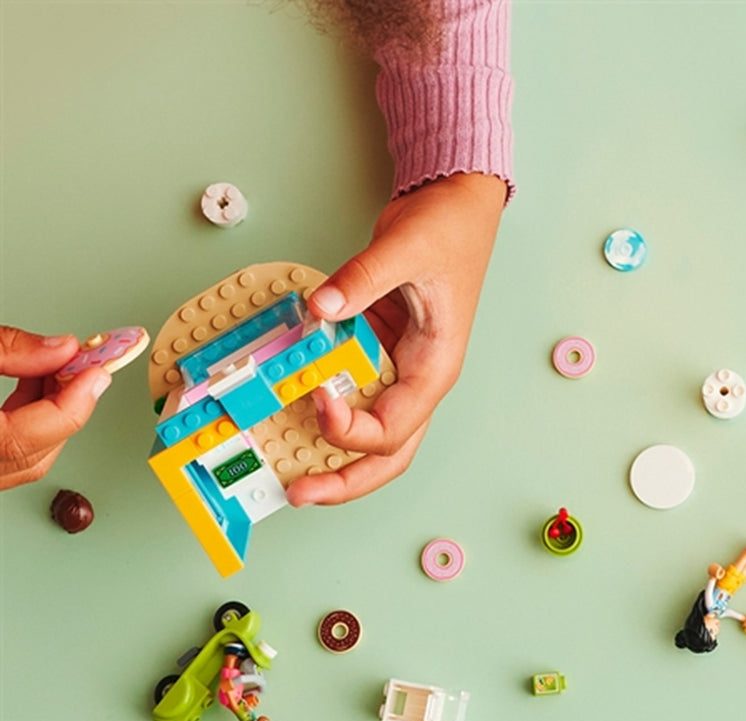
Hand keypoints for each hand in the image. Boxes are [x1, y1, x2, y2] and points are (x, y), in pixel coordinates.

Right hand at [0, 326, 110, 489]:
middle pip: (36, 452)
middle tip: (84, 364)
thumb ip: (6, 350)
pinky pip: (11, 452)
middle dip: (66, 405)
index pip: (25, 438)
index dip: (70, 403)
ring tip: (57, 367)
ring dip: (50, 411)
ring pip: (28, 456)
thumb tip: (59, 348)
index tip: (96, 372)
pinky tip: (34, 382)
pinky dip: (29, 419)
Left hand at [284, 171, 506, 505]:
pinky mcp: (377, 352)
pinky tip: (290, 411)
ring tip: (290, 472)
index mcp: (435, 367)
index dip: (352, 430)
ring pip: (372, 437)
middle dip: (345, 481)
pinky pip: (351, 394)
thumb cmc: (450, 228)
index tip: (317, 401)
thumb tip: (320, 308)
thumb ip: (363, 278)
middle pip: (389, 455)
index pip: (394, 428)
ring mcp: (397, 369)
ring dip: (334, 458)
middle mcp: (417, 379)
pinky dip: (323, 410)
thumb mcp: (407, 247)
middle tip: (298, 493)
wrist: (455, 201)